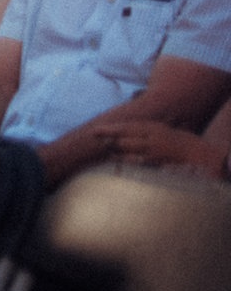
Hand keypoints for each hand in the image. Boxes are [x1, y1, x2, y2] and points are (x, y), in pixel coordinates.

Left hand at [94, 120, 227, 177]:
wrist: (198, 153)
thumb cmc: (177, 140)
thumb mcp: (159, 131)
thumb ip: (141, 131)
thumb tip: (123, 131)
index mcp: (152, 128)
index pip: (126, 127)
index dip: (110, 129)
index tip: (95, 130)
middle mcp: (152, 138)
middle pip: (124, 138)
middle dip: (108, 140)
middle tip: (92, 140)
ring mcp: (154, 151)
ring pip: (129, 150)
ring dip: (114, 151)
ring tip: (102, 151)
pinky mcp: (157, 162)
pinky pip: (139, 162)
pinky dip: (127, 162)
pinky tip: (116, 163)